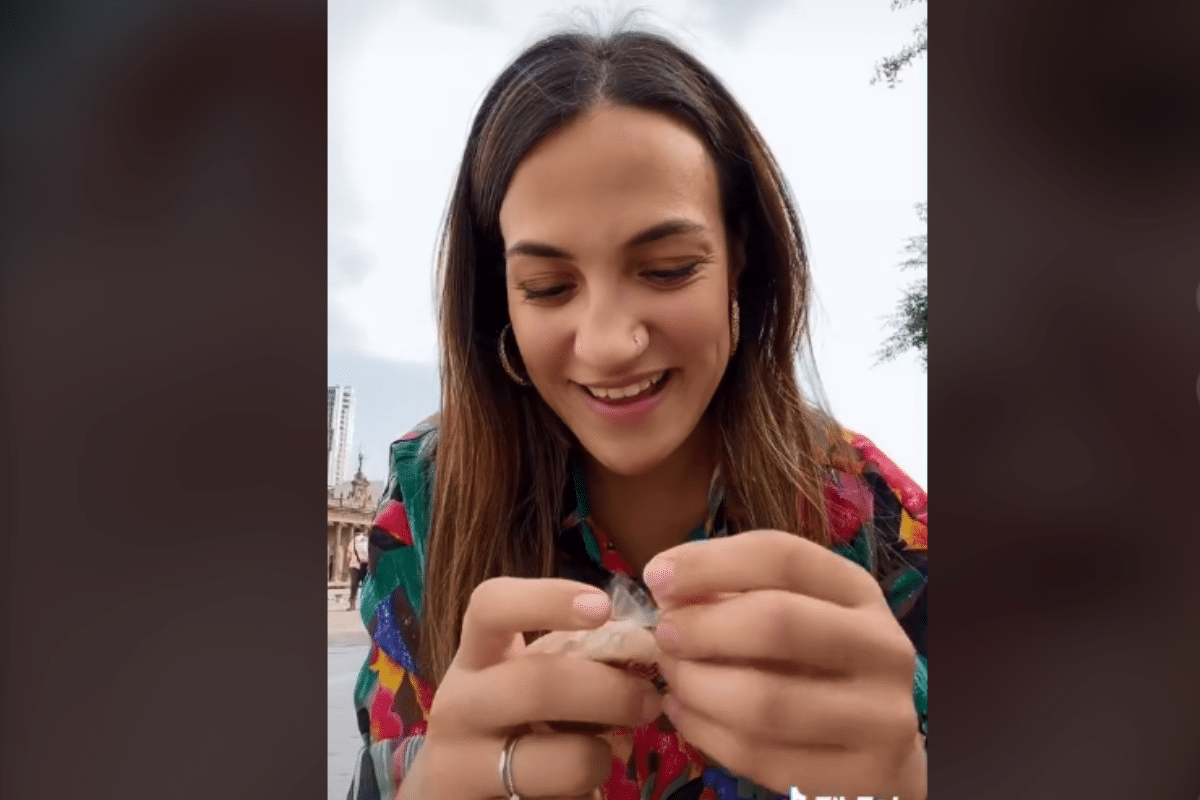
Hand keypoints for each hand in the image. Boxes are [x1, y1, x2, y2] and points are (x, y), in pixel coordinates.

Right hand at [407, 578, 664, 799]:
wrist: (453, 791)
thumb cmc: (508, 720)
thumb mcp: (527, 678)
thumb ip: (573, 657)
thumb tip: (641, 644)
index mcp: (475, 656)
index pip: (491, 606)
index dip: (548, 599)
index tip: (603, 606)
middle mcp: (458, 705)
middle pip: (537, 685)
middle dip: (609, 692)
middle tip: (648, 701)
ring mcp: (463, 764)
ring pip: (563, 760)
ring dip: (602, 757)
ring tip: (606, 756)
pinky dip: (584, 796)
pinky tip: (573, 790)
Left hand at [644, 530, 925, 798]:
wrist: (880, 756)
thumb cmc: (818, 668)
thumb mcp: (795, 614)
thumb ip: (737, 594)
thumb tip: (666, 585)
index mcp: (860, 593)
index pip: (784, 557)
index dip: (710, 563)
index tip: (655, 576)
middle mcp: (883, 649)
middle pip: (779, 622)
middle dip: (702, 627)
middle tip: (663, 635)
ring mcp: (881, 718)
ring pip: (765, 701)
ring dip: (698, 687)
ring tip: (672, 679)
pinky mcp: (861, 779)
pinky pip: (761, 757)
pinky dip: (706, 733)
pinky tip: (683, 715)